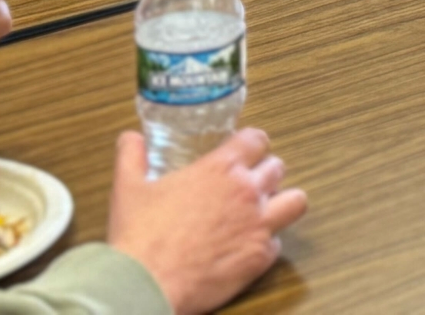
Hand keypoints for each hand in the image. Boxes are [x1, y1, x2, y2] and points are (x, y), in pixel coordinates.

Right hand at [108, 129, 307, 314]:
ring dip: (282, 204)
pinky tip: (246, 249)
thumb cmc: (138, 237)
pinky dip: (266, 245)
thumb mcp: (128, 188)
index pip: (257, 139)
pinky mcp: (260, 257)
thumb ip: (131, 156)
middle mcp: (247, 191)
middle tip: (248, 187)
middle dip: (265, 174)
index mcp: (220, 168)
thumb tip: (130, 138)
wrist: (145, 285)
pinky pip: (278, 243)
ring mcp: (259, 224)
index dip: (251, 145)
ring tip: (263, 213)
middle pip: (277, 168)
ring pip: (295, 201)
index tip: (245, 153)